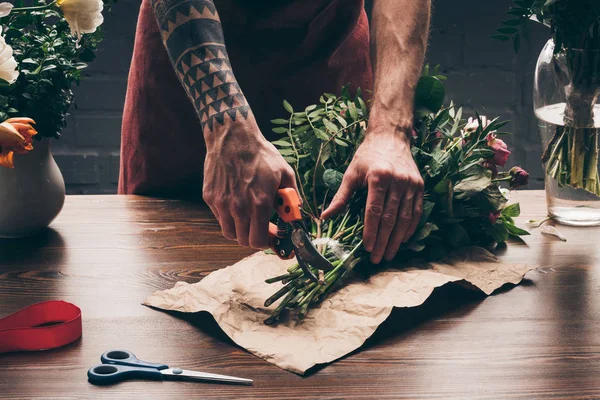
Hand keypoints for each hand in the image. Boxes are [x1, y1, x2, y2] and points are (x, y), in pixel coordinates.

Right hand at [203, 126, 297, 248]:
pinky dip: (228, 217)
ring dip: (240, 230)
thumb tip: (295, 214)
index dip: (266, 243)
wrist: (232, 137)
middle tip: (262, 228)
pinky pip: (220, 217)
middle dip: (254, 238)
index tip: (272, 237)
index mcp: (259, 204)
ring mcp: (221, 204)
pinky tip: (237, 203)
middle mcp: (238, 208)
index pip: (258, 241)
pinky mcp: (210, 197)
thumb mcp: (285, 173)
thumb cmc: (261, 154)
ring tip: (248, 217)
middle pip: (243, 241)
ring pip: (229, 232)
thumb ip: (291, 198)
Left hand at [321, 130, 423, 263]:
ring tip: (389, 254)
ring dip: (397, 239)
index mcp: (379, 177)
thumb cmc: (367, 155)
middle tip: (377, 258)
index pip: (374, 211)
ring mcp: (411, 184)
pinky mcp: (420, 186)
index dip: (371, 232)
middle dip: (383, 241)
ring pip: (405, 218)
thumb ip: (340, 197)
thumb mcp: (351, 173)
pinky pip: (417, 212)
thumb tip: (325, 216)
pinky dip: (410, 228)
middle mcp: (398, 181)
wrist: (391, 137)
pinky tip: (402, 240)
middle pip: (390, 218)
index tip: (367, 248)